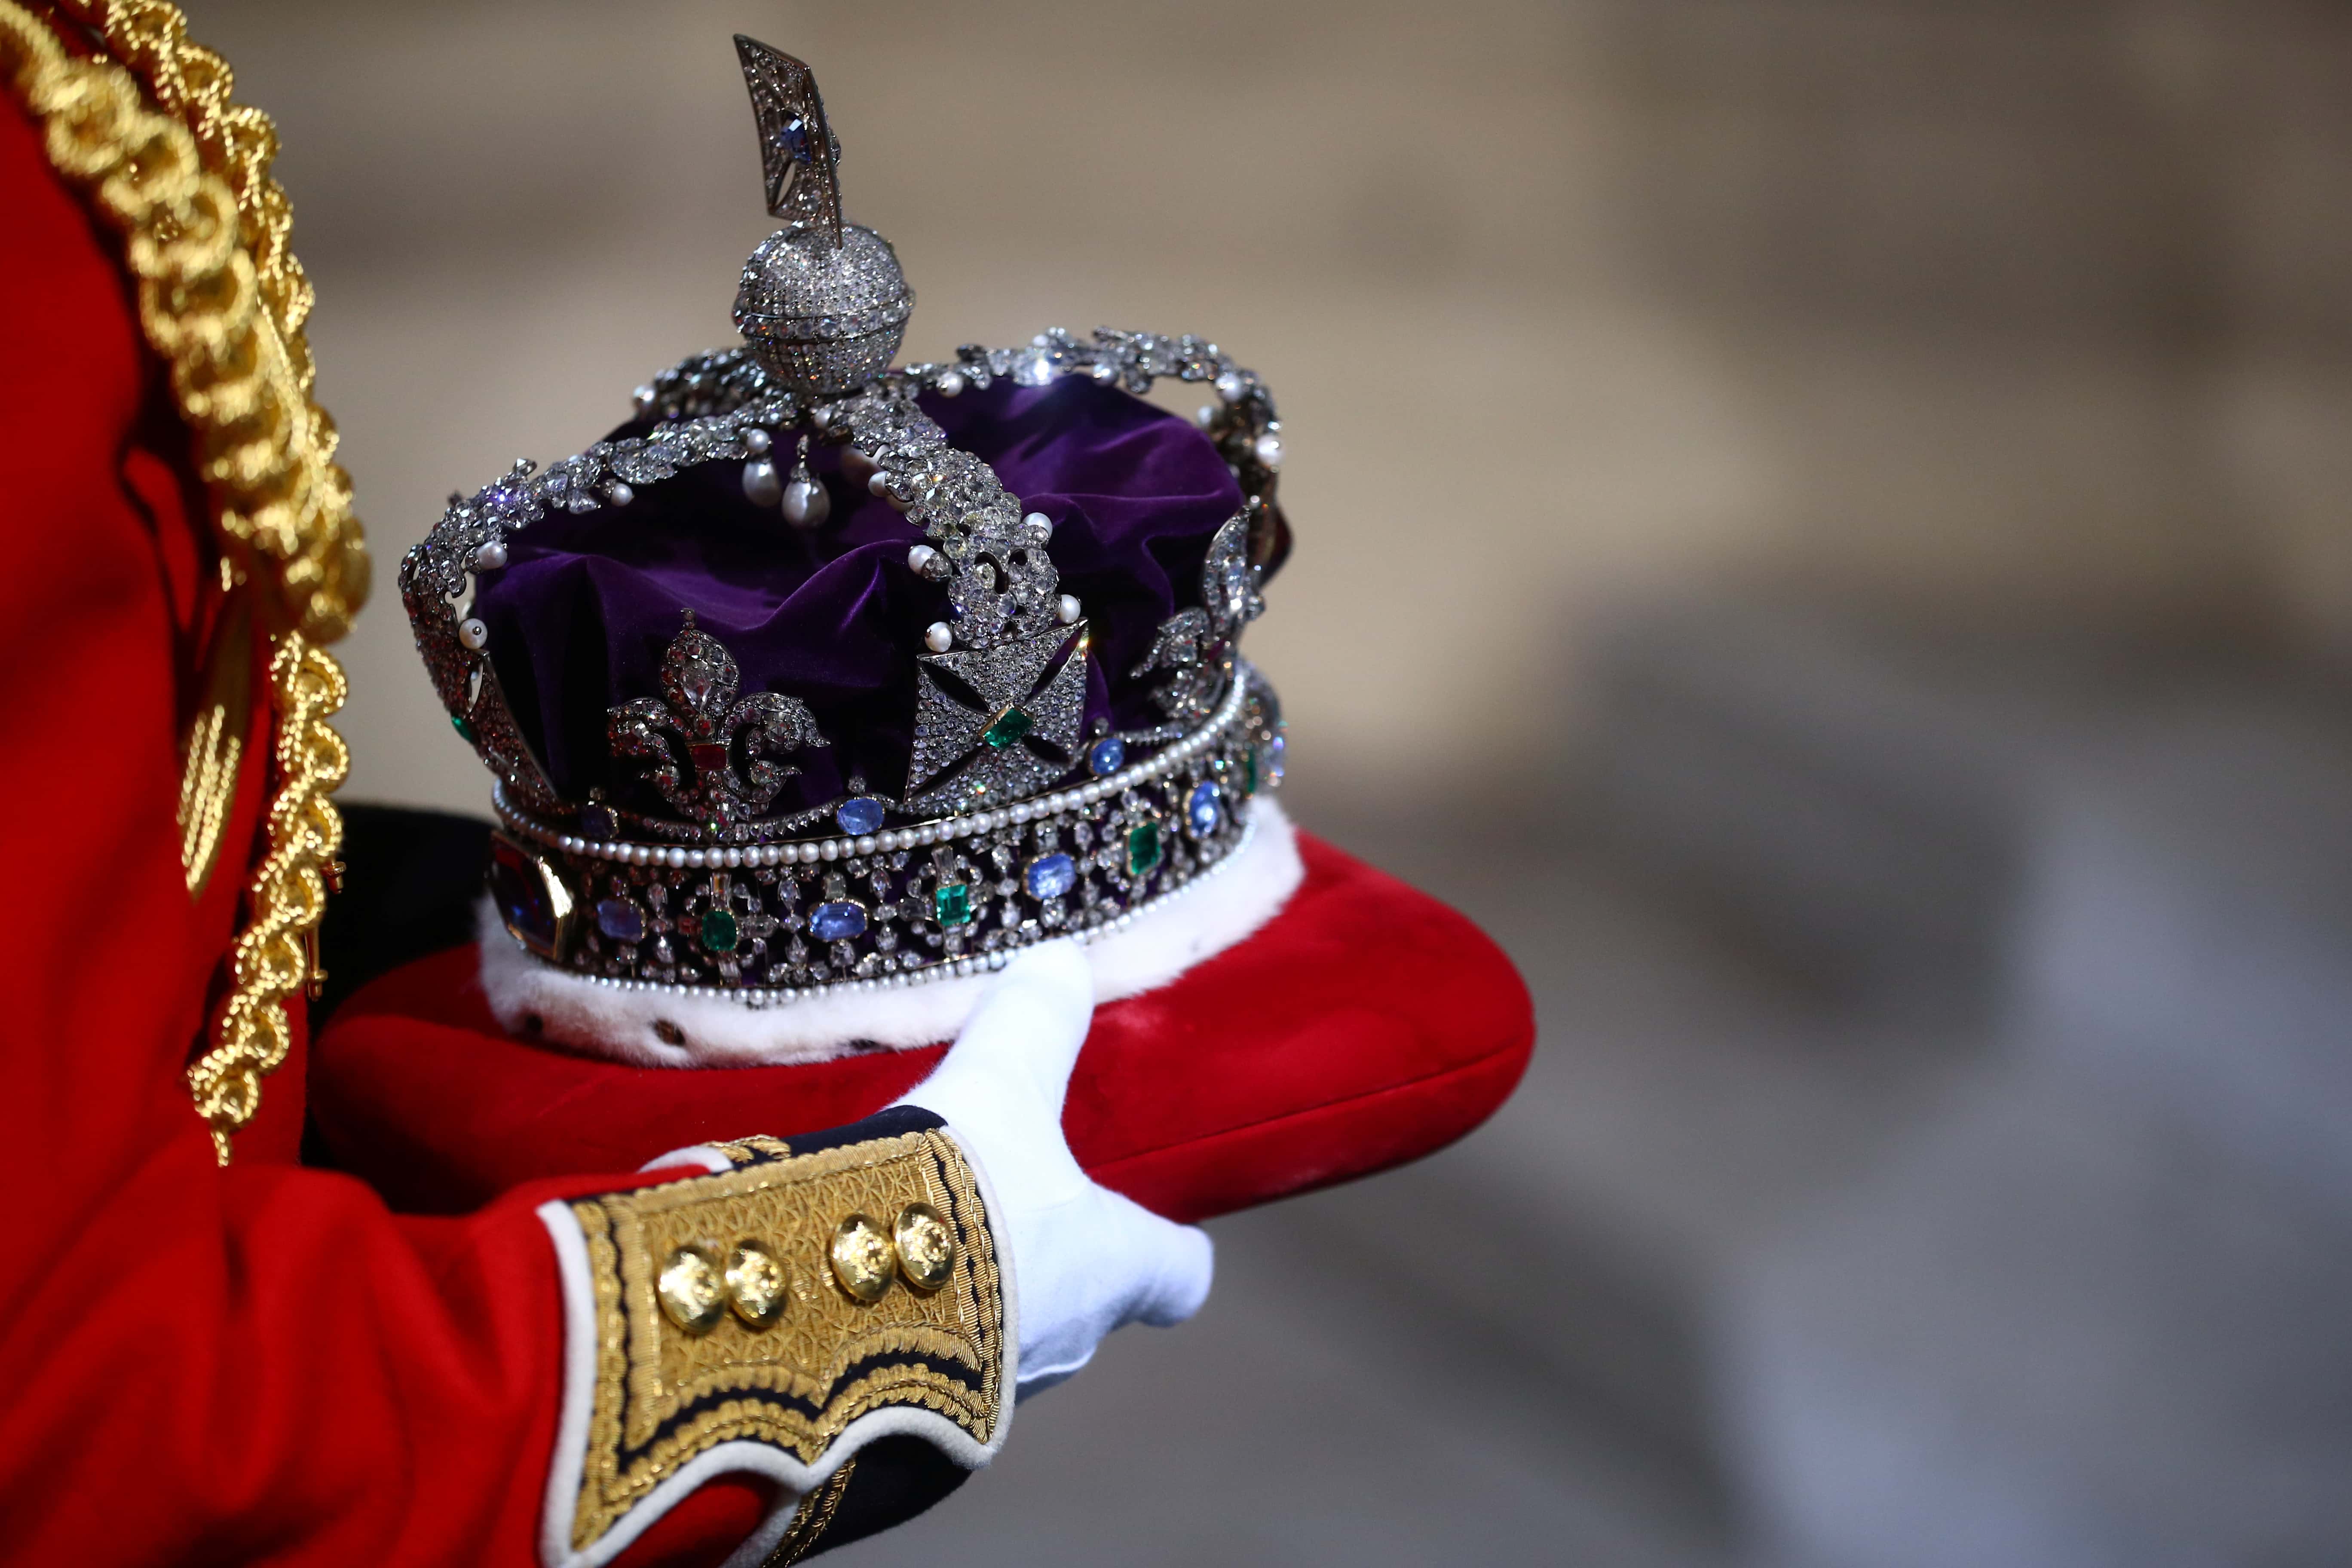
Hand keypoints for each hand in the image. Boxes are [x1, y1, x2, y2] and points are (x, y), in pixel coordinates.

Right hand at [897, 940, 1212, 1394]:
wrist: (852, 1301)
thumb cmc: (964, 1191)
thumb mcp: (1001, 1083)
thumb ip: (1035, 1021)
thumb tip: (1061, 958)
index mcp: (1114, 1262)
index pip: (1179, 1274)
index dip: (1175, 1254)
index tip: (1175, 1243)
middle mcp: (1070, 1341)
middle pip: (1089, 1308)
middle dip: (1057, 1271)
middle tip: (1015, 1219)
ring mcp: (997, 1392)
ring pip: (1009, 1345)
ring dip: (982, 1306)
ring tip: (926, 1248)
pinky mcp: (921, 1417)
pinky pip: (935, 1374)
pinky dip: (914, 1340)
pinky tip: (866, 1298)